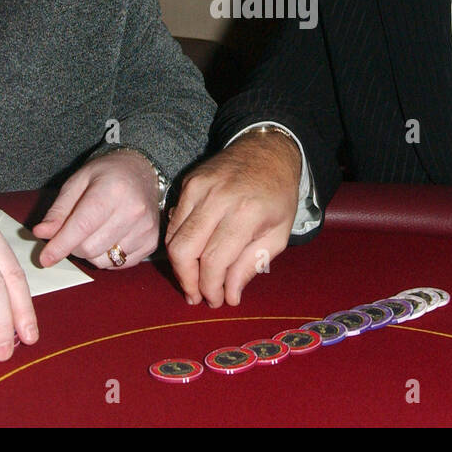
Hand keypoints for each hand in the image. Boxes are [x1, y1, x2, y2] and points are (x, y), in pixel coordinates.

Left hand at [33, 148, 161, 269]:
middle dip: (73, 246)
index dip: (60, 245)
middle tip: (74, 232)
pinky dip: (108, 256)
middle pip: (90, 248)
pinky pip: (119, 264)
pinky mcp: (151, 242)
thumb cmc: (107, 175)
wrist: (142, 172)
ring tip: (94, 232)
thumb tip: (41, 234)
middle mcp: (133, 210)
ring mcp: (145, 228)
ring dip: (91, 253)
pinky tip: (110, 237)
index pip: (82, 227)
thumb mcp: (77, 183)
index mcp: (112, 190)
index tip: (45, 258)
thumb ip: (59, 210)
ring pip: (103, 260)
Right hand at [166, 129, 301, 307]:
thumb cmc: (278, 195)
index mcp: (246, 212)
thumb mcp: (279, 234)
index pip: (214, 260)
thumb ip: (251, 265)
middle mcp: (217, 198)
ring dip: (180, 266)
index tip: (216, 301)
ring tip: (193, 281)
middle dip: (187, 281)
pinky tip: (192, 253)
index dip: (211, 287)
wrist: (267, 150)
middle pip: (184, 250)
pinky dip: (178, 242)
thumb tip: (229, 296)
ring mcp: (198, 187)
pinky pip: (173, 222)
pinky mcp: (187, 183)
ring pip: (172, 238)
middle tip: (197, 296)